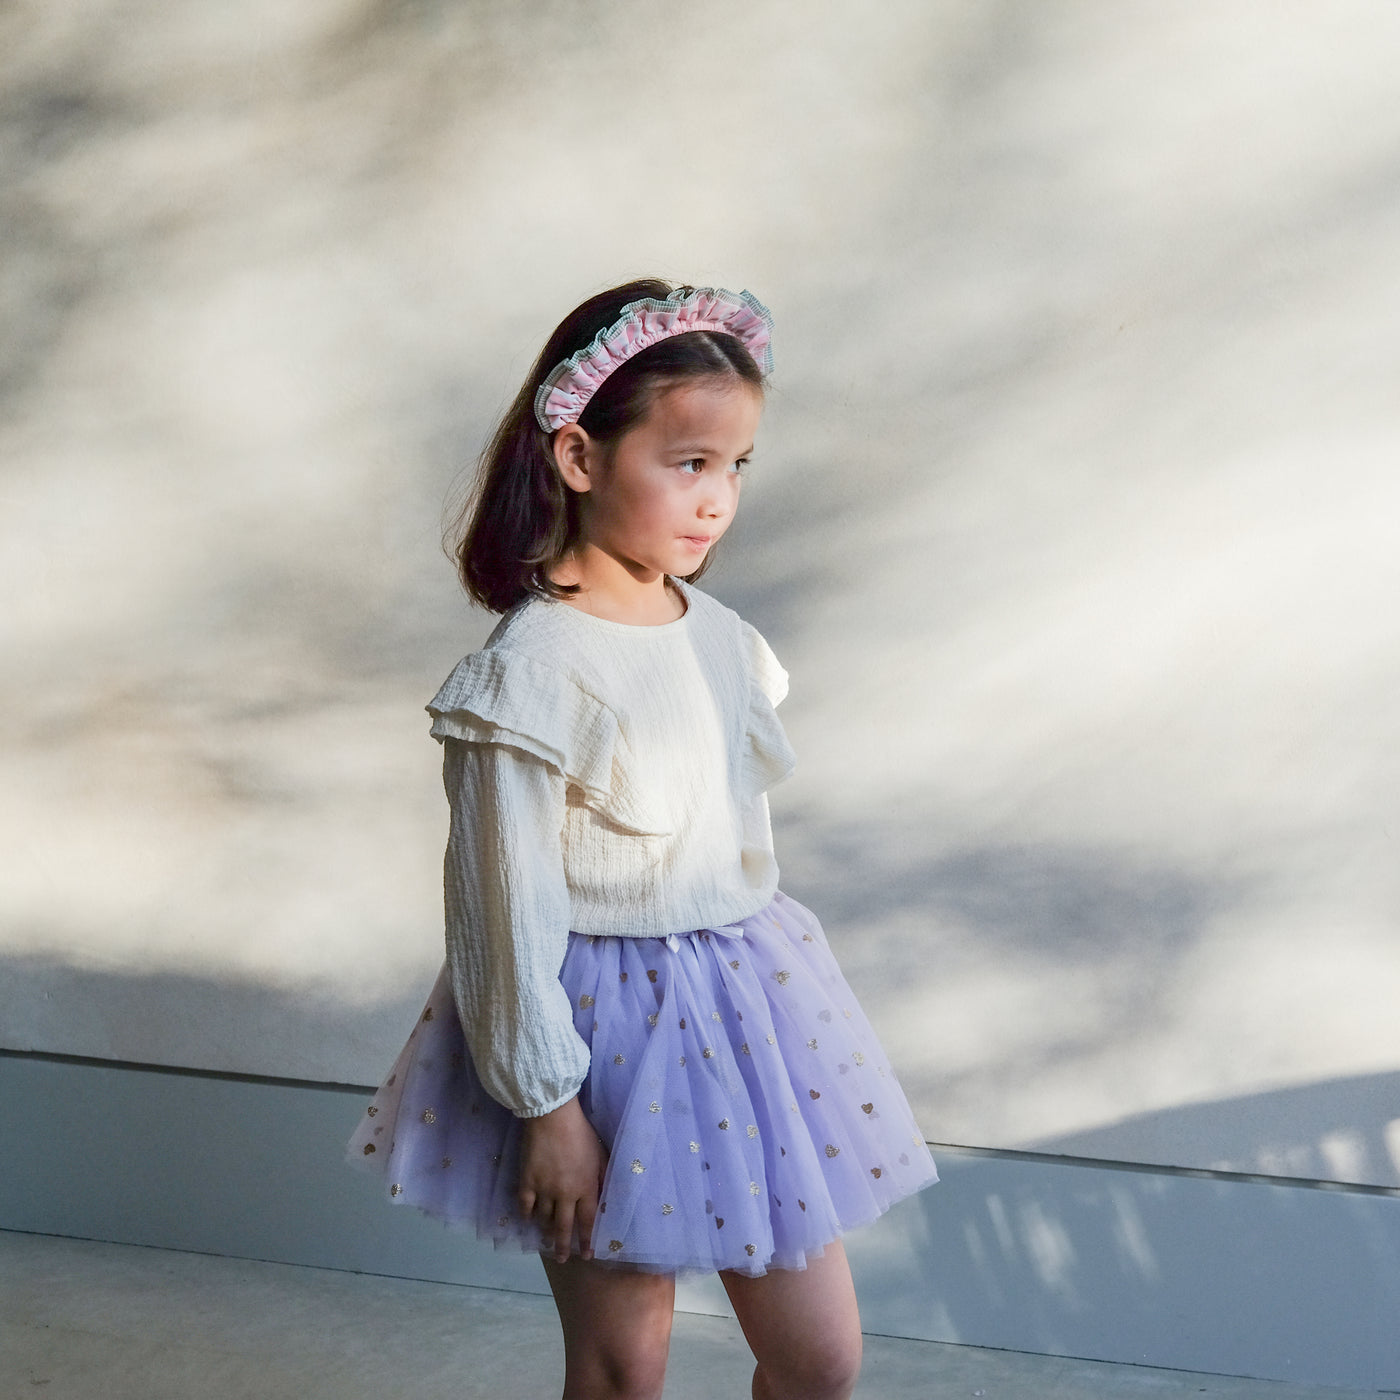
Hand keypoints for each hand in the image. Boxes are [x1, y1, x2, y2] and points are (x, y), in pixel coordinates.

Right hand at [516, 1096, 607, 1262]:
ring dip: (545, 1231)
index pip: (588, 1222)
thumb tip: (606, 1198)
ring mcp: (544, 1189)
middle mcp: (565, 1194)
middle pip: (563, 1227)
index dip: (587, 1241)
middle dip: (562, 1246)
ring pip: (543, 1219)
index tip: (586, 1256)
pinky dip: (526, 1215)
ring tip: (545, 1239)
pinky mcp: (526, 1181)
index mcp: (586, 1187)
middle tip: (561, 1259)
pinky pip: (525, 1205)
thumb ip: (603, 1178)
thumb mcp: (601, 1154)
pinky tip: (527, 1220)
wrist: (553, 1116)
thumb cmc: (581, 1133)